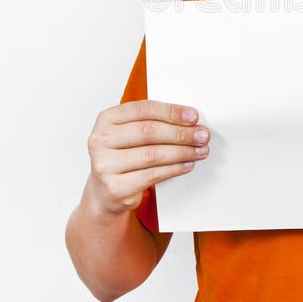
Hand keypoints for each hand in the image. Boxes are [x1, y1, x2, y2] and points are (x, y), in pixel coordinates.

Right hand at [86, 99, 209, 213]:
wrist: (106, 192)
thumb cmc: (125, 156)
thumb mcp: (131, 133)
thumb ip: (153, 122)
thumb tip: (190, 120)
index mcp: (107, 119)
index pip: (143, 109)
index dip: (171, 112)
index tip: (193, 116)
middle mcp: (101, 140)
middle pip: (149, 132)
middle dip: (181, 133)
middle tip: (202, 135)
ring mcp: (105, 165)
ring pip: (152, 154)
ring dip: (182, 152)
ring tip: (200, 150)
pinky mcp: (115, 187)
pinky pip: (152, 175)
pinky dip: (174, 169)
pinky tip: (187, 164)